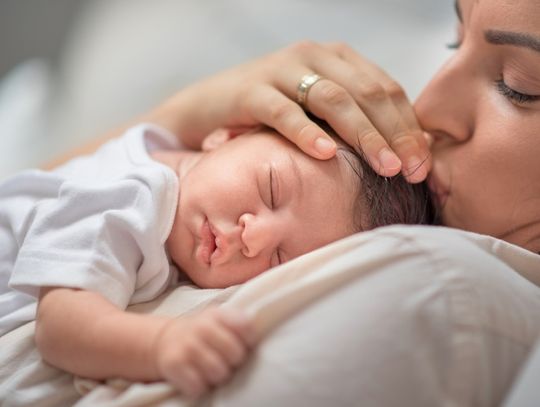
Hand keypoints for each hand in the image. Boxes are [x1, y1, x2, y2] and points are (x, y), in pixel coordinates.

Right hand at [153, 307, 254, 398]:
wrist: (166, 339)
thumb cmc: (204, 334)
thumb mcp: (221, 320)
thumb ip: (240, 324)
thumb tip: (263, 340)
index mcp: (218, 314)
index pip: (246, 327)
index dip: (249, 341)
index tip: (245, 345)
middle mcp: (202, 326)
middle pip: (235, 353)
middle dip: (234, 362)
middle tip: (227, 361)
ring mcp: (187, 345)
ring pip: (218, 372)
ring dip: (218, 377)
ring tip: (213, 370)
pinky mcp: (174, 364)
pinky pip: (198, 386)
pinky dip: (199, 387)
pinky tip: (197, 378)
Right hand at [165, 41, 429, 181]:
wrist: (209, 106)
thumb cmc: (271, 114)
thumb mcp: (317, 112)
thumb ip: (354, 121)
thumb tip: (404, 154)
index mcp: (338, 59)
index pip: (386, 89)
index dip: (409, 126)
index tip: (423, 164)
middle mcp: (314, 56)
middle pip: (367, 92)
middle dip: (395, 133)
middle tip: (412, 169)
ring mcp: (282, 70)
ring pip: (333, 99)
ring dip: (363, 134)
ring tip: (383, 166)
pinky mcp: (251, 90)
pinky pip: (284, 111)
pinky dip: (306, 132)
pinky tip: (325, 153)